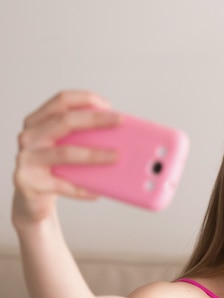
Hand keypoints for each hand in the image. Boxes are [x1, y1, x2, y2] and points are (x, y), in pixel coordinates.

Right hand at [12, 90, 121, 225]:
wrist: (31, 197)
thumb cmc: (54, 167)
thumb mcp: (63, 145)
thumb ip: (82, 136)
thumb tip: (121, 135)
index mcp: (38, 121)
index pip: (61, 101)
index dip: (85, 98)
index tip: (108, 105)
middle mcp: (30, 136)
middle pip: (65, 121)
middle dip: (95, 119)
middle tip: (120, 121)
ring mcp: (27, 158)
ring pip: (65, 153)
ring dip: (94, 155)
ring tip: (116, 157)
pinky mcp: (29, 181)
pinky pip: (62, 184)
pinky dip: (82, 189)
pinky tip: (98, 192)